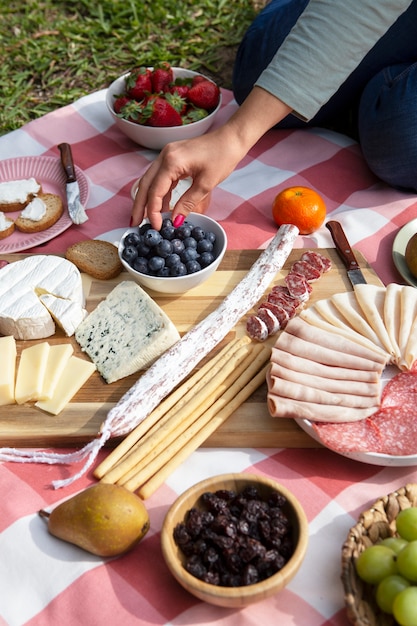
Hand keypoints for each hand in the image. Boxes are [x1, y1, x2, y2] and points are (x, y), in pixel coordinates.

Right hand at [130, 87, 291, 229]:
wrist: (231, 139)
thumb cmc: (222, 157)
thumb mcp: (206, 184)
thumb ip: (188, 203)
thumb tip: (175, 221)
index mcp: (171, 161)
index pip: (155, 191)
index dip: (153, 211)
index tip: (156, 226)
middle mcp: (164, 156)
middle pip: (145, 185)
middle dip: (140, 206)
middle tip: (135, 224)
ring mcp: (167, 155)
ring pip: (150, 181)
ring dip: (147, 199)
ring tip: (145, 218)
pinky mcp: (172, 158)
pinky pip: (160, 177)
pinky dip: (159, 192)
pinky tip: (162, 206)